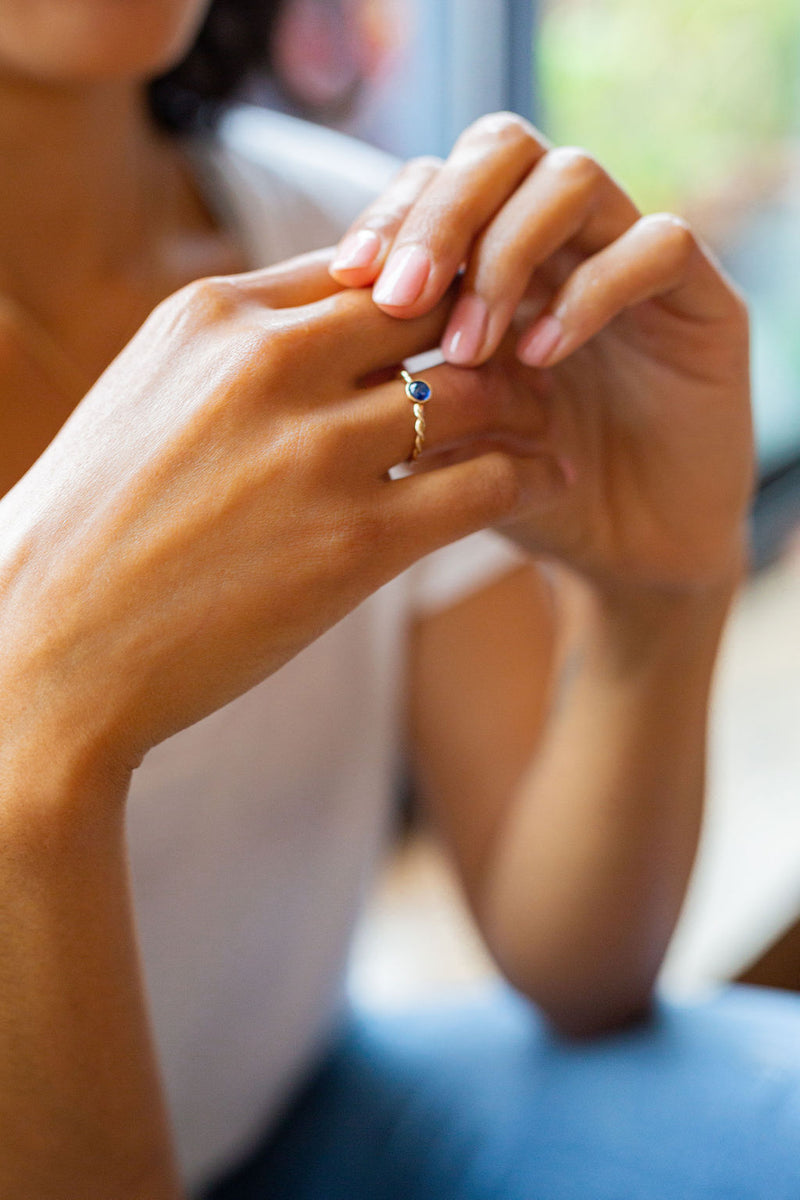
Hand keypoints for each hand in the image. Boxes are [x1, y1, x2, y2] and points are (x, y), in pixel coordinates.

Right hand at [0, 251, 530, 776]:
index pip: (365, 265)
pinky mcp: (355, 544)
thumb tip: (322, 333)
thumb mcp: (150, 397)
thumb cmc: (93, 527)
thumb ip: (237, 354)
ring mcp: (314, 452)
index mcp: (214, 316)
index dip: (429, 287)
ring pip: (472, 392)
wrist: (47, 645)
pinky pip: (483, 484)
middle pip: (433, 309)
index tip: (463, 319)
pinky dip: (529, 476)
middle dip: (492, 328)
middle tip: (532, 359)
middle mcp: (269, 365)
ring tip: (546, 425)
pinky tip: (548, 481)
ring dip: (524, 404)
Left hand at [330, 114, 752, 594]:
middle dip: (442, 216)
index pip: (437, 178)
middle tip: (402, 297)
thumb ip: (389, 384)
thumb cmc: (514, 497)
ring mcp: (629, 261)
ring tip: (469, 348)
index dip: (392, 215)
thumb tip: (303, 342)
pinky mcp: (699, 299)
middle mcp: (562, 242)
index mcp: (493, 257)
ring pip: (573, 178)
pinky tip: (542, 357)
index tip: (350, 279)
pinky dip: (592, 292)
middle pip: (501, 147)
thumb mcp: (436, 442)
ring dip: (507, 255)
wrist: (619, 550)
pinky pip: (657, 245)